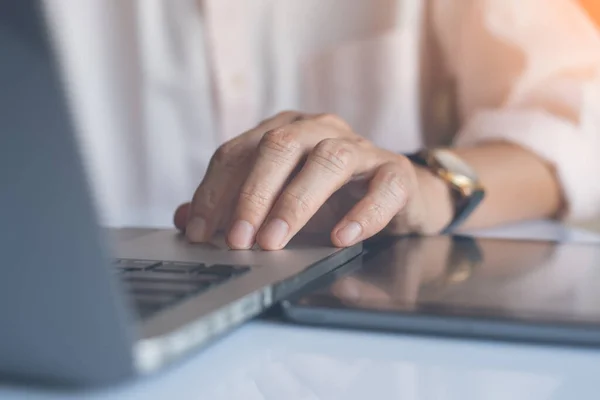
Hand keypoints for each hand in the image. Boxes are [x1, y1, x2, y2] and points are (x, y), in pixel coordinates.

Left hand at [174, 111, 452, 249]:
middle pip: (278, 147)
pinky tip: (341, 237)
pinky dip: (362, 213)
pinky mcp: (395, 171)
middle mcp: (319, 129)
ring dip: (295, 203)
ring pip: (326, 160)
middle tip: (236, 239)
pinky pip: (382, 186)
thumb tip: (184, 219)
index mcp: (283, 131)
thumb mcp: (276, 203)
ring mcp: (360, 146)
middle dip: (251, 195)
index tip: (198, 230)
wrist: (396, 195)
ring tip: (274, 241)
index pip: (239, 151)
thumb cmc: (331, 198)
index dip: (215, 190)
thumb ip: (232, 208)